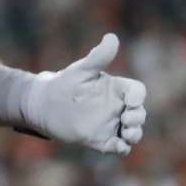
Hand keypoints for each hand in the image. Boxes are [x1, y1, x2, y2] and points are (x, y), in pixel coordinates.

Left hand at [22, 33, 146, 154]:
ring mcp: (111, 124)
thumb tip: (112, 37)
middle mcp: (117, 107)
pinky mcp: (101, 140)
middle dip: (138, 117)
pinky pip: (118, 147)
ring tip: (128, 132)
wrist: (45, 104)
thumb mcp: (82, 69)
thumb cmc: (66, 83)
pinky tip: (118, 147)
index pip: (137, 92)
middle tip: (126, 118)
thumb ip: (98, 56)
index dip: (138, 96)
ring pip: (133, 132)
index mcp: (116, 89)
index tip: (129, 100)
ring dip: (135, 133)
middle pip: (139, 113)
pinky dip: (122, 148)